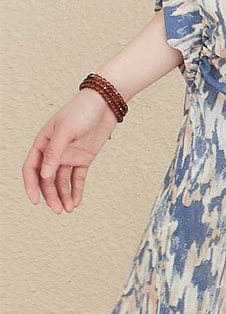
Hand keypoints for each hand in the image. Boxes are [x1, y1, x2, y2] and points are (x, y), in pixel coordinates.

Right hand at [22, 89, 120, 213]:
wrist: (105, 104)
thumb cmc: (82, 110)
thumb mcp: (65, 130)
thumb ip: (54, 152)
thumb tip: (45, 175)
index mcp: (43, 143)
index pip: (32, 168)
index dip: (31, 185)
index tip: (36, 200)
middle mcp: (54, 151)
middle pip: (47, 178)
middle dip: (51, 195)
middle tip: (58, 210)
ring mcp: (69, 155)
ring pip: (62, 181)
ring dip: (63, 195)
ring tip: (67, 209)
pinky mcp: (84, 158)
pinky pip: (78, 177)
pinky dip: (77, 189)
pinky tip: (76, 201)